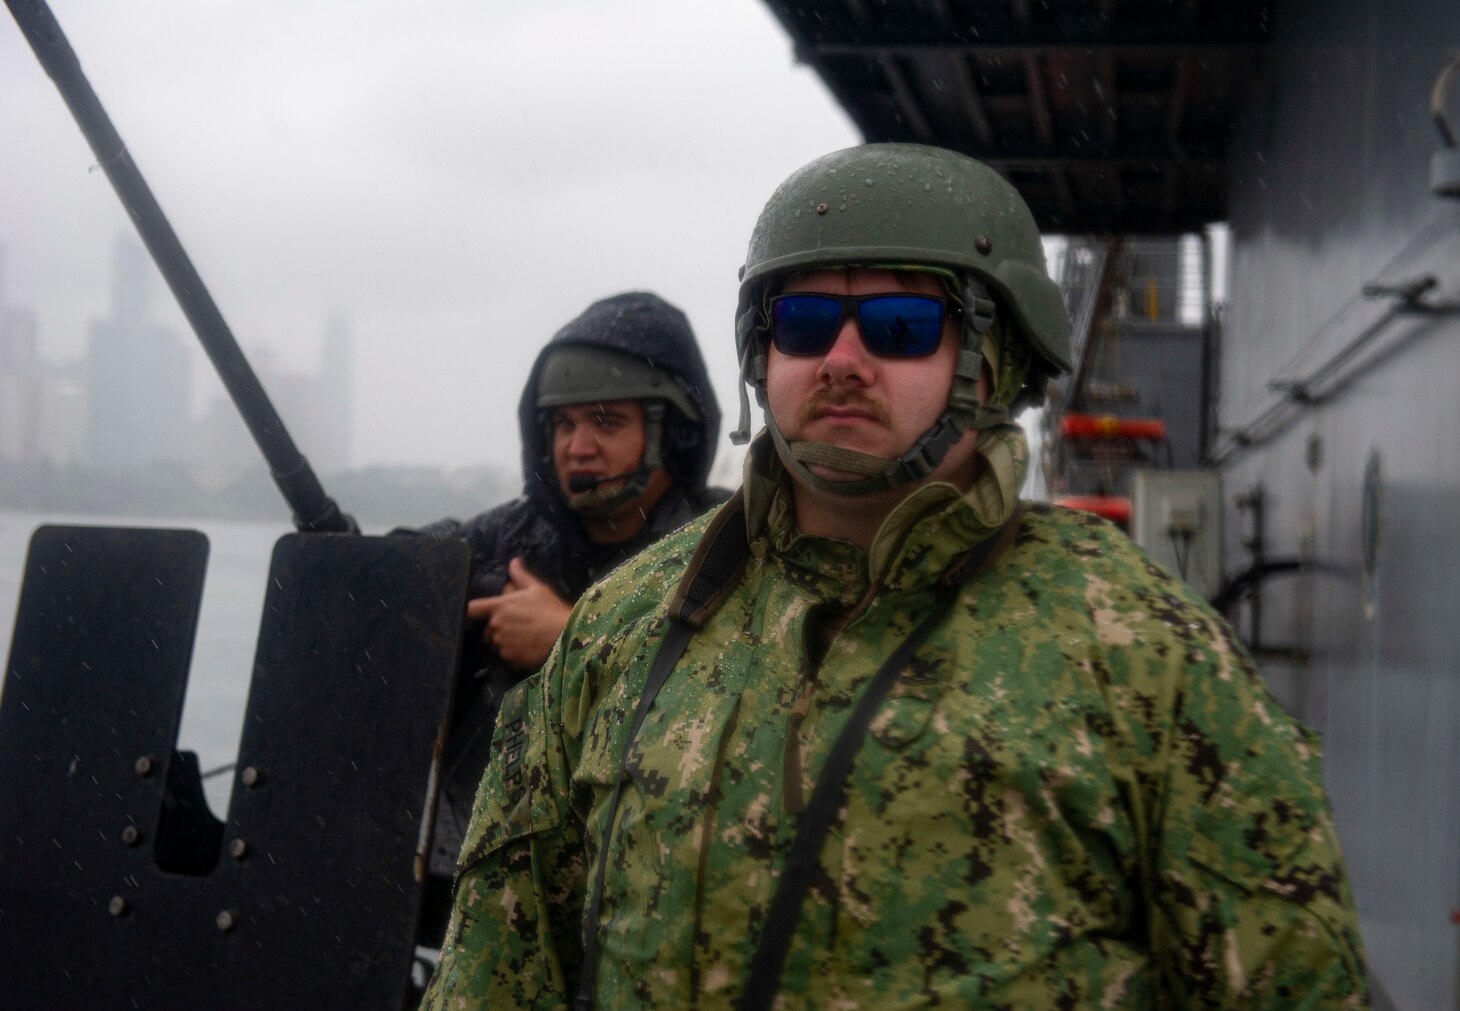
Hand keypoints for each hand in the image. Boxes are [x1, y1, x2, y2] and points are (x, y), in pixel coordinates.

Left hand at [466, 558, 572, 672]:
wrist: (565, 637)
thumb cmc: (551, 609)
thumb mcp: (538, 588)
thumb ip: (521, 576)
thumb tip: (514, 561)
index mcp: (499, 606)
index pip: (471, 609)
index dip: (469, 612)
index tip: (473, 616)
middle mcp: (495, 625)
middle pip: (488, 629)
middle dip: (498, 629)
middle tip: (518, 627)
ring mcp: (501, 644)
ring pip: (497, 644)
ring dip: (506, 642)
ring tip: (526, 639)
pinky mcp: (509, 659)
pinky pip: (507, 658)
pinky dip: (514, 655)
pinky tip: (528, 650)